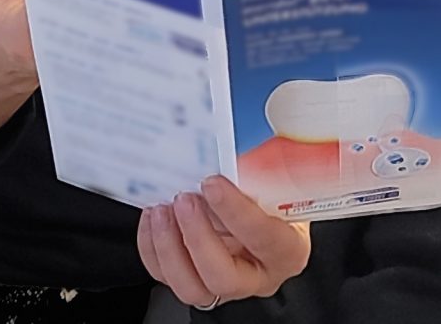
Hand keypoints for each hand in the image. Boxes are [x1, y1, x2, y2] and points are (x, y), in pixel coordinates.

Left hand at [137, 175, 311, 309]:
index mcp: (287, 251)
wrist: (266, 209)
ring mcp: (224, 284)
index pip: (264, 239)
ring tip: (162, 209)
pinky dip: (153, 248)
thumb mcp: (275, 183)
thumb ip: (257, 174)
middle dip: (197, 237)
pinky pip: (166, 277)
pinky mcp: (195, 282)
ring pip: (191, 288)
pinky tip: (153, 219)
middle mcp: (257, 277)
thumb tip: (227, 152)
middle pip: (223, 277)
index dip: (237, 213)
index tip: (214, 184)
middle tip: (184, 200)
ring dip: (169, 246)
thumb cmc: (274, 197)